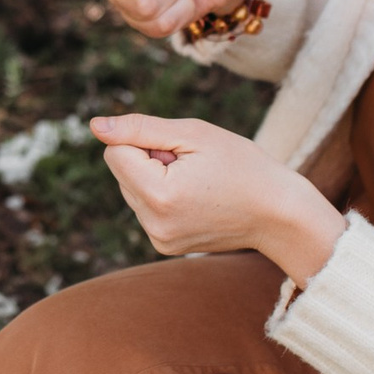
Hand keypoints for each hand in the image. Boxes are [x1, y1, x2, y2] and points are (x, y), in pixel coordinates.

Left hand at [89, 113, 346, 283]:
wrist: (279, 214)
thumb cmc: (242, 166)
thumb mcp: (194, 134)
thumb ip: (139, 128)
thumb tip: (95, 126)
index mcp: (159, 195)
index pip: (115, 152)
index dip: (145, 141)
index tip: (181, 150)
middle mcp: (153, 224)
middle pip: (121, 171)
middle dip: (149, 160)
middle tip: (194, 167)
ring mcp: (158, 240)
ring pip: (131, 189)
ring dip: (155, 178)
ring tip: (198, 183)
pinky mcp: (164, 246)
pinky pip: (144, 208)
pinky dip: (162, 196)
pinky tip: (196, 198)